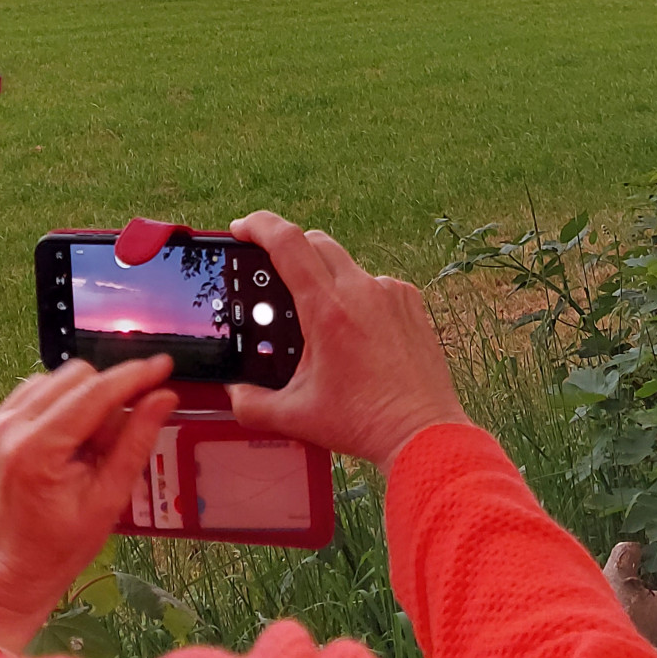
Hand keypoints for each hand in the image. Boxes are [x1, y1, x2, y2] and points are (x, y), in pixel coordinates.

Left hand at [0, 356, 176, 651]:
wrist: (8, 575)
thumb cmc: (60, 549)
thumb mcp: (109, 500)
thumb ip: (136, 442)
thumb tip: (164, 397)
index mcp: (38, 450)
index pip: (95, 392)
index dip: (134, 376)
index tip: (164, 365)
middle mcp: (10, 427)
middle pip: (76, 376)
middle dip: (109, 395)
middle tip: (118, 438)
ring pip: (57, 379)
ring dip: (85, 399)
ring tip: (91, 446)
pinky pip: (36, 391)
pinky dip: (62, 404)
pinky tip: (70, 439)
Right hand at [226, 212, 470, 470]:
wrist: (423, 431)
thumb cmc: (364, 422)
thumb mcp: (296, 416)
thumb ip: (251, 404)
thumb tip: (233, 393)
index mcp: (327, 310)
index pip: (287, 243)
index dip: (258, 226)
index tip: (241, 228)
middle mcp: (361, 290)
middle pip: (314, 241)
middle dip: (286, 248)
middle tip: (270, 271)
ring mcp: (389, 292)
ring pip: (345, 262)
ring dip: (323, 274)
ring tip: (314, 314)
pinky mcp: (409, 301)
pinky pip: (372, 282)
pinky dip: (355, 294)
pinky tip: (352, 329)